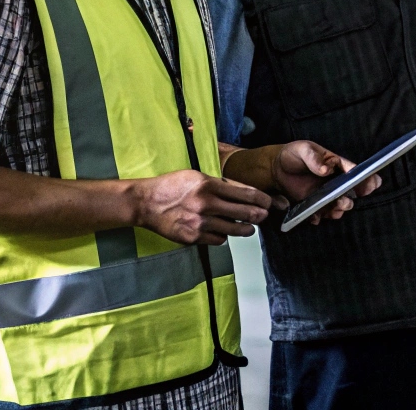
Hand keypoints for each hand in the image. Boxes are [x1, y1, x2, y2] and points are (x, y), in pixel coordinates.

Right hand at [128, 170, 272, 245]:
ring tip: (250, 228)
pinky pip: (218, 240)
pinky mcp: (193, 237)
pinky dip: (223, 236)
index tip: (268, 202)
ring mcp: (200, 222)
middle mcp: (207, 204)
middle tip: (264, 216)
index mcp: (209, 185)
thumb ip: (220, 184)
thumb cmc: (172, 186)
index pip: (245, 193)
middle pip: (244, 212)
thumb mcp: (197, 176)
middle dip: (258, 215)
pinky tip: (223, 232)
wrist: (147, 202)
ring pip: (234, 229)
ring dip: (245, 229)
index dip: (261, 199)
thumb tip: (242, 191)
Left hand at [268, 140, 382, 225]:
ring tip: (335, 211)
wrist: (276, 168)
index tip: (373, 183)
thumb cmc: (294, 154)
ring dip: (338, 210)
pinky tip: (314, 217)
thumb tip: (326, 169)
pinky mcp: (312, 205)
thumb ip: (314, 158)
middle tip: (345, 201)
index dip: (366, 178)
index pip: (355, 172)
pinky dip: (318, 217)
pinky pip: (319, 214)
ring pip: (337, 206)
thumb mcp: (303, 150)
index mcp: (337, 165)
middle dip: (351, 199)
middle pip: (349, 193)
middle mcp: (334, 182)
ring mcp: (324, 195)